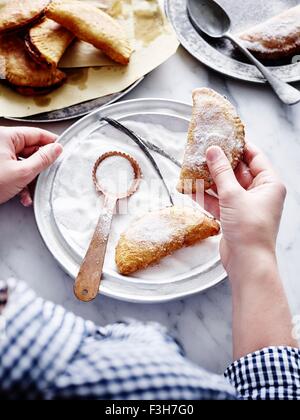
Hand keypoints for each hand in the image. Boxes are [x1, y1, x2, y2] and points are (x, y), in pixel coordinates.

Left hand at [0, 126, 62, 205]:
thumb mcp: (23, 172)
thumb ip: (43, 159)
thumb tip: (56, 149)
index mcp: (6, 136)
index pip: (36, 134)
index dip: (52, 143)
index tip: (63, 150)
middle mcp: (1, 142)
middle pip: (30, 149)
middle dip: (40, 165)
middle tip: (49, 174)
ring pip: (23, 163)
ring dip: (30, 179)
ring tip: (32, 190)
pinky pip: (14, 171)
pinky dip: (20, 183)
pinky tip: (23, 195)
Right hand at [204, 143, 285, 276]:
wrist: (247, 263)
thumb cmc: (250, 230)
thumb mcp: (233, 195)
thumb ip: (221, 172)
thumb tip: (213, 151)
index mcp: (269, 184)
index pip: (254, 156)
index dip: (238, 145)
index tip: (223, 136)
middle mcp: (259, 193)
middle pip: (237, 171)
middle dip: (219, 163)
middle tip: (202, 151)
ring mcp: (245, 205)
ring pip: (226, 186)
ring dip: (209, 180)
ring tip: (192, 168)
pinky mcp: (233, 216)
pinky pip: (219, 201)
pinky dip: (206, 196)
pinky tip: (191, 189)